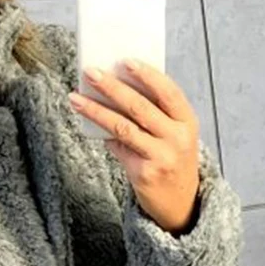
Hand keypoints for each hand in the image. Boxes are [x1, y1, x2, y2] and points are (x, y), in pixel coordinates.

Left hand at [70, 62, 200, 233]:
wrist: (181, 204)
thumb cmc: (173, 161)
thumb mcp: (175, 135)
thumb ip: (156, 114)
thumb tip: (118, 88)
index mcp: (187, 122)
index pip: (168, 91)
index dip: (147, 75)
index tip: (125, 61)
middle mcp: (176, 139)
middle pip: (140, 106)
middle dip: (112, 87)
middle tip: (91, 72)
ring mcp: (161, 157)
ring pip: (123, 127)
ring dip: (96, 110)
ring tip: (76, 98)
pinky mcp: (144, 174)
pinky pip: (118, 148)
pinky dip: (104, 136)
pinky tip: (90, 123)